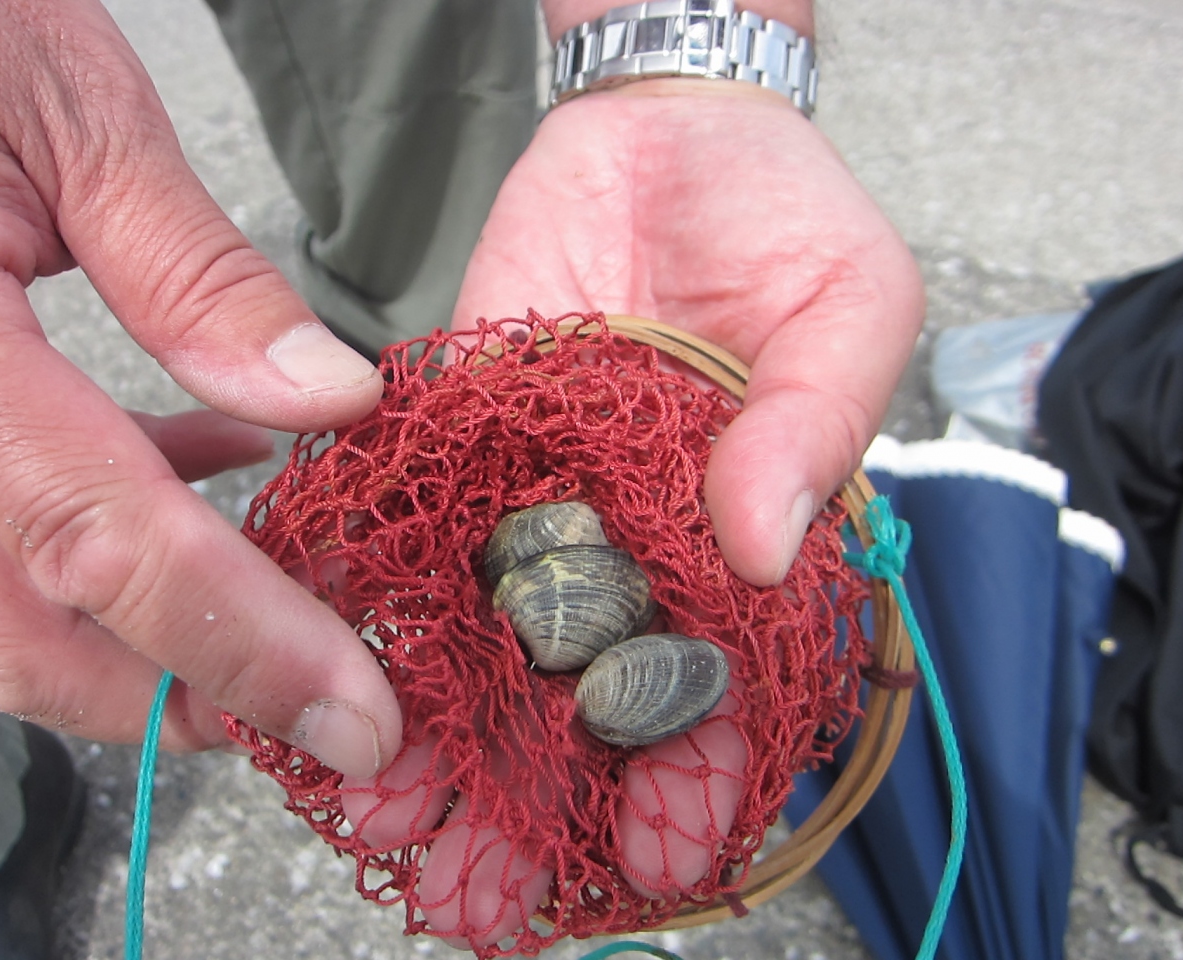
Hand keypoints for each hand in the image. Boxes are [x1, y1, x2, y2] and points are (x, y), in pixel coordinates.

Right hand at [0, 0, 401, 776]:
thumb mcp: (71, 113)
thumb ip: (196, 274)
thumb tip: (328, 402)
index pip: (97, 537)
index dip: (240, 643)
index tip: (355, 715)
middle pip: (20, 627)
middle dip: (183, 693)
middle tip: (323, 709)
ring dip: (149, 637)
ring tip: (286, 609)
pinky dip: (107, 544)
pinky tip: (211, 472)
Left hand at [347, 82, 922, 946]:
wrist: (663, 129)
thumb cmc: (783, 218)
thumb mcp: (845, 307)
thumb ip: (811, 423)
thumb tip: (763, 544)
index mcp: (738, 542)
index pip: (723, 686)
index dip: (697, 776)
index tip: (661, 855)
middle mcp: (635, 544)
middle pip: (586, 698)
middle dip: (535, 800)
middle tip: (479, 894)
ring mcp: (544, 502)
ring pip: (487, 645)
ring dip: (437, 742)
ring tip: (389, 828)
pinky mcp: (462, 448)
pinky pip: (414, 538)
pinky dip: (376, 611)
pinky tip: (337, 682)